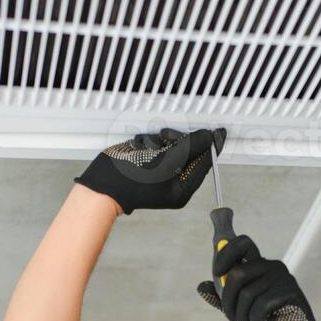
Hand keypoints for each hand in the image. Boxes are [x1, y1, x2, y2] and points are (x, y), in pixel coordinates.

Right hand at [75, 127, 223, 213]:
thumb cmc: (131, 181)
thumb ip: (189, 148)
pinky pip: (156, 143)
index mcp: (182, 189)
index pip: (204, 163)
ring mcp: (160, 170)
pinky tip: (139, 149)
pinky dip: (148, 142)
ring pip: (171, 143)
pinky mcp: (148, 160)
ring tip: (147, 149)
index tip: (219, 132)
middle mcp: (173, 179)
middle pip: (188, 150)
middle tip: (165, 142)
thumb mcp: (165, 163)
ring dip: (159, 141)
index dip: (211, 146)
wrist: (102, 183)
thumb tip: (208, 138)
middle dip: (176, 142)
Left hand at [196, 234, 320, 320]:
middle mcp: (271, 267)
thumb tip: (202, 286)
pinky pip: (260, 305)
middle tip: (231, 318)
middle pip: (237, 272)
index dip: (225, 253)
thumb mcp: (239, 312)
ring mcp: (282, 277)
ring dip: (241, 318)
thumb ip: (222, 299)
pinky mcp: (289, 291)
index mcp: (259, 267)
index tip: (217, 272)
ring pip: (246, 293)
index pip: (241, 244)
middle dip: (228, 300)